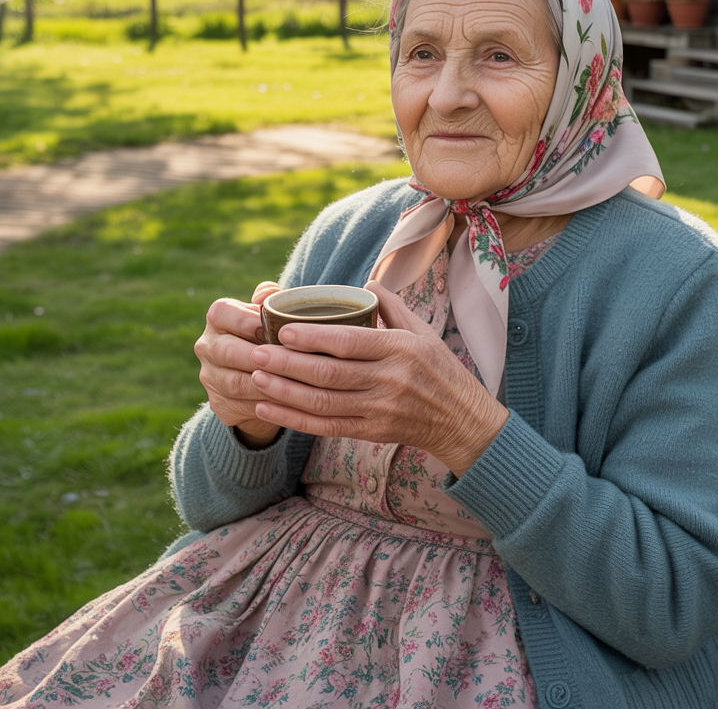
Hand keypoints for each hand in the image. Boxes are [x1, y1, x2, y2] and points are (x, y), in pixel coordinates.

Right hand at [194, 282, 281, 447]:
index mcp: (217, 317)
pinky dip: (267, 404)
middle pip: (227, 351)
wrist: (261, 374)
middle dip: (258, 356)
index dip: (246, 321)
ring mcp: (210, 377)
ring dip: (266, 383)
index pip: (222, 313)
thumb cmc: (271, 334)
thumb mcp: (270, 313)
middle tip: (286, 358)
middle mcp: (207, 346)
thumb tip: (269, 292)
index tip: (272, 328)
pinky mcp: (220, 404)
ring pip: (235, 382)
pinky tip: (289, 400)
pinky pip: (243, 406)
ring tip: (294, 381)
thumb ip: (270, 299)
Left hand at [247, 280, 509, 475]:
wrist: (462, 421)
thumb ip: (392, 306)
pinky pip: (326, 426)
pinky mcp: (372, 432)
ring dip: (285, 392)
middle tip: (256, 354)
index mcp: (400, 350)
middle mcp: (389, 380)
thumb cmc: (440, 369)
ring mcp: (379, 410)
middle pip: (329, 374)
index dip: (313, 337)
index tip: (283, 331)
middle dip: (288, 365)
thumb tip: (364, 284)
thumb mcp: (423, 331)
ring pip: (323, 403)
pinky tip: (268, 407)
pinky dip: (294, 419)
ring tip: (255, 378)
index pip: (350, 342)